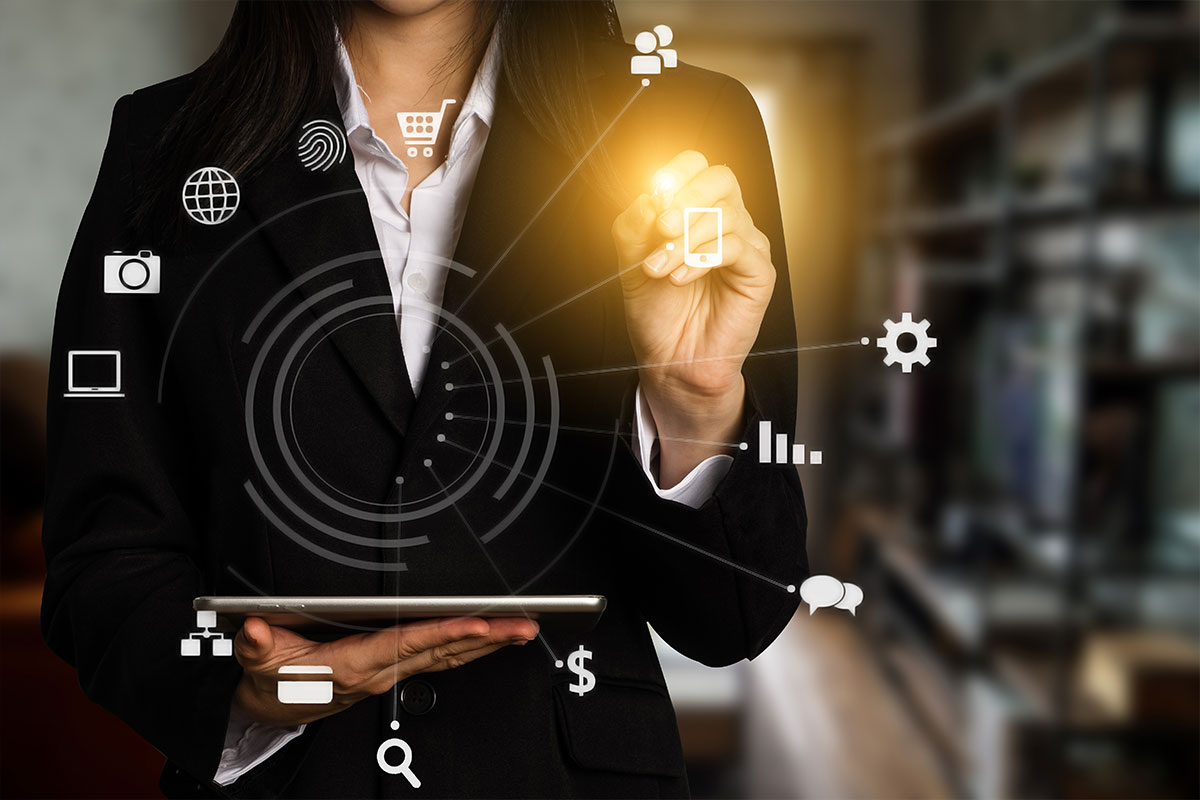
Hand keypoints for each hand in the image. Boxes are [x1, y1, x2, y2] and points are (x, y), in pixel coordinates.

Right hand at [231, 615, 537, 726]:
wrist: (272, 707)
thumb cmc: (273, 678)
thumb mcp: (257, 660)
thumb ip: (255, 645)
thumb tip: (253, 629)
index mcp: (353, 665)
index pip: (408, 643)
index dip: (445, 631)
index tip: (478, 620)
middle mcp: (381, 672)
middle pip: (443, 651)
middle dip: (486, 637)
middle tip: (524, 624)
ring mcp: (392, 674)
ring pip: (449, 657)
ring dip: (488, 643)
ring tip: (523, 628)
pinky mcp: (395, 672)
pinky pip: (441, 660)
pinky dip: (471, 647)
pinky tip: (492, 638)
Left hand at [612, 150, 774, 485]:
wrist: (670, 359)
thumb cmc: (656, 312)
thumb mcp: (630, 259)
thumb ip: (635, 224)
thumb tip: (650, 195)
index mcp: (697, 212)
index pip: (698, 167)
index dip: (677, 171)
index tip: (654, 192)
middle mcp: (726, 223)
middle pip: (722, 178)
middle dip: (687, 197)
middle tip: (661, 226)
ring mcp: (746, 246)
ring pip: (726, 214)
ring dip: (685, 238)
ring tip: (660, 267)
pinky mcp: (759, 273)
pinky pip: (736, 245)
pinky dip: (703, 257)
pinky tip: (680, 278)